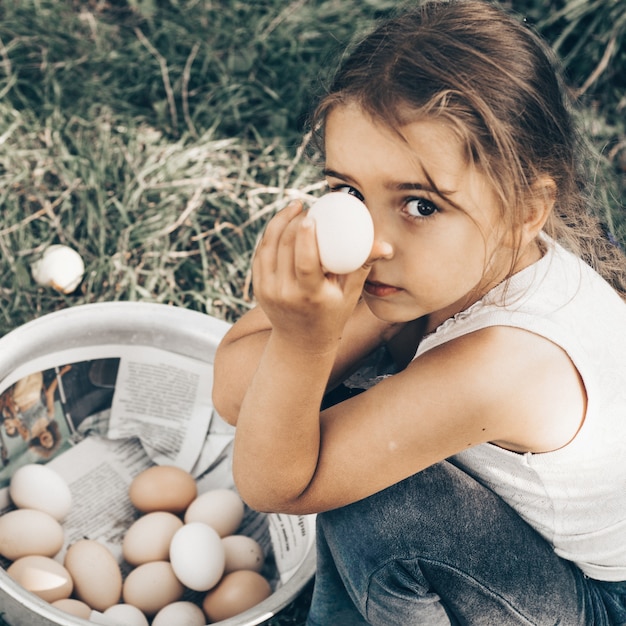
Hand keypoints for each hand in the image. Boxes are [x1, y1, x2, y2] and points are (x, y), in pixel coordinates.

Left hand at [253, 200, 386, 350]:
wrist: (301, 342)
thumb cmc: (333, 314)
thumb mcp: (350, 295)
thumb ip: (363, 267)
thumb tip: (385, 246)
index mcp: (310, 297)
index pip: (304, 263)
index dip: (304, 237)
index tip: (311, 216)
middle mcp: (285, 294)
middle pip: (284, 248)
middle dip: (293, 222)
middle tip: (308, 208)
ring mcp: (267, 291)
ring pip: (269, 247)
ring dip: (280, 223)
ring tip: (295, 208)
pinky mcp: (258, 287)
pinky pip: (261, 253)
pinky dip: (271, 235)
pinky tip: (282, 222)